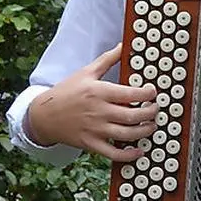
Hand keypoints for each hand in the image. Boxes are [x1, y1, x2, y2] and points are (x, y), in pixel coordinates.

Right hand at [27, 44, 158, 161]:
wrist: (44, 116)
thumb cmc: (66, 92)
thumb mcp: (86, 72)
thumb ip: (106, 60)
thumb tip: (122, 46)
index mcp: (99, 92)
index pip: (130, 94)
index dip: (147, 94)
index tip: (153, 92)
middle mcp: (99, 111)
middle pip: (133, 115)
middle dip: (150, 113)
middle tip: (156, 109)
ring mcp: (95, 129)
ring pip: (127, 134)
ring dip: (145, 131)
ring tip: (151, 125)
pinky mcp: (91, 144)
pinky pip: (113, 153)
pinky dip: (129, 155)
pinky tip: (139, 151)